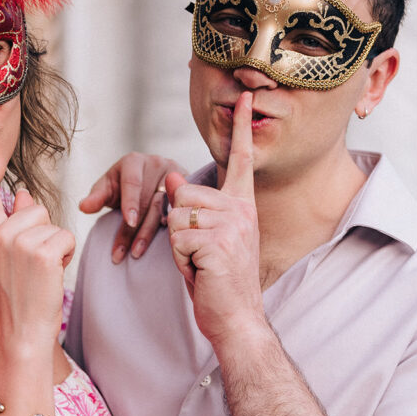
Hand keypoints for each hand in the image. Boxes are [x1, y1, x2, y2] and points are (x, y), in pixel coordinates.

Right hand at [0, 127, 73, 345]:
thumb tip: (24, 192)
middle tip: (33, 265)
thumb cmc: (17, 296)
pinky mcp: (41, 252)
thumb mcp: (5, 257)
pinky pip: (66, 237)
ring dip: (56, 246)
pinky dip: (66, 255)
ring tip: (40, 272)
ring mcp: (18, 242)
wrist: (21, 333)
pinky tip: (51, 275)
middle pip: (36, 206)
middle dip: (44, 231)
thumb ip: (13, 224)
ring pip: (53, 223)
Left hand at [79, 152, 186, 262]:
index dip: (131, 202)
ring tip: (136, 253)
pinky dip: (171, 227)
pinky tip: (164, 244)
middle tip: (123, 253)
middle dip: (134, 229)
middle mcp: (156, 164)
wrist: (149, 177)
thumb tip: (83, 206)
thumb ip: (96, 196)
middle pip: (147, 200)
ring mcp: (174, 175)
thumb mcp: (108, 187)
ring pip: (164, 209)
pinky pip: (181, 211)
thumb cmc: (122, 184)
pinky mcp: (186, 189)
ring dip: (149, 234)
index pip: (133, 183)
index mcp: (134, 162)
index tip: (129, 221)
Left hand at [166, 93, 262, 344]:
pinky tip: (201, 273)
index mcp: (242, 206)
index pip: (241, 160)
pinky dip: (179, 261)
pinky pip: (176, 239)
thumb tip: (173, 176)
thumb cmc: (218, 281)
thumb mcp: (203, 238)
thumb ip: (191, 207)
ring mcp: (232, 227)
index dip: (241, 128)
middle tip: (200, 255)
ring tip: (201, 265)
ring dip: (178, 246)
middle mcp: (242, 211)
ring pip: (176, 216)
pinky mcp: (218, 243)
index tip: (244, 96)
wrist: (236, 319)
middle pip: (184, 193)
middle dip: (178, 226)